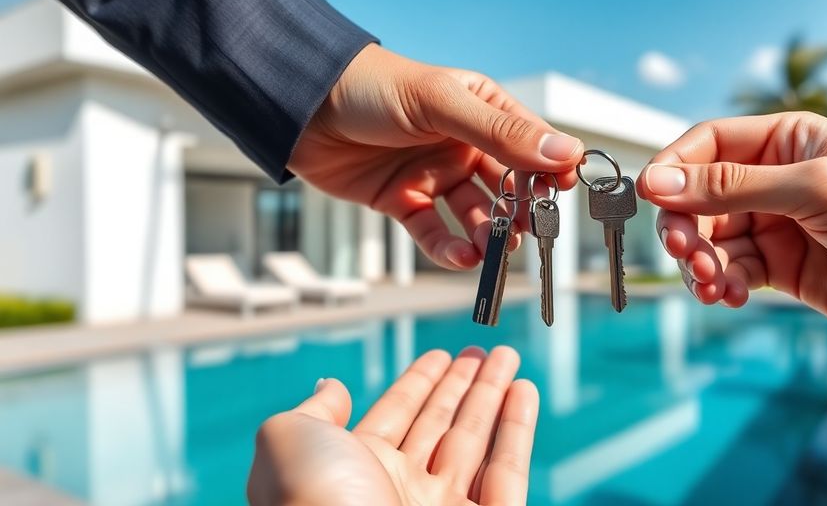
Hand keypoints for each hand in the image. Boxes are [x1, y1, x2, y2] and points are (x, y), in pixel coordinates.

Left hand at [247, 346, 538, 505]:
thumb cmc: (311, 504)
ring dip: (494, 397)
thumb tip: (333, 385)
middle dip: (463, 386)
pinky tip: (523, 392)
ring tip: (508, 359)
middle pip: (440, 426)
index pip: (396, 415)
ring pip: (476, 443)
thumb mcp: (289, 442)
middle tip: (483, 351)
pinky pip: (508, 473)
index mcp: (353, 472)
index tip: (441, 355)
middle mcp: (399, 491)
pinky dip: (518, 430)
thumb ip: (315, 411)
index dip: (419, 383)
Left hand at [288, 44, 582, 269]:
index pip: (530, 143)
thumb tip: (566, 153)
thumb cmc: (373, 88)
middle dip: (520, 211)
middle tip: (529, 232)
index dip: (551, 168)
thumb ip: (501, 134)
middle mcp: (462, 143)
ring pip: (473, 214)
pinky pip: (433, 231)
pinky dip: (448, 249)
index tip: (564, 192)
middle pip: (507, 185)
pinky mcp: (402, 201)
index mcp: (481, 109)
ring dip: (486, 234)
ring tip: (492, 248)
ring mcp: (433, 174)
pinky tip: (461, 258)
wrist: (301, 107)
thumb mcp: (442, 105)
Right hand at [637, 112, 826, 385]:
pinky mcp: (785, 270)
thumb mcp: (814, 191)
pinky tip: (729, 297)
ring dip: (701, 263)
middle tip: (685, 254)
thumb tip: (656, 181)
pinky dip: (721, 285)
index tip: (651, 200)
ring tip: (713, 283)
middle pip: (699, 196)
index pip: (707, 144)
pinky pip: (732, 272)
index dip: (674, 170)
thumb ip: (731, 187)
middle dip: (685, 226)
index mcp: (788, 140)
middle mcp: (778, 180)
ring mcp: (780, 227)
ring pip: (710, 240)